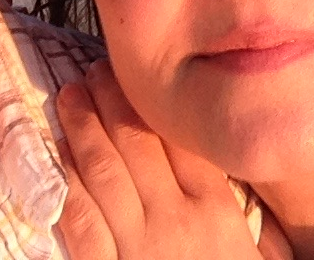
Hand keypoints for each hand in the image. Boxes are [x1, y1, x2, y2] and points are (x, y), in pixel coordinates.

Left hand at [55, 59, 289, 259]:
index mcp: (217, 213)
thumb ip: (254, 222)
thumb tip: (242, 182)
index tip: (133, 75)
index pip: (180, 141)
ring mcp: (139, 250)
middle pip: (136, 145)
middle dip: (109, 102)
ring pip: (103, 174)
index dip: (151, 104)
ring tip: (67, 96)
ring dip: (82, 130)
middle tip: (90, 71)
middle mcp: (176, 222)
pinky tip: (58, 159)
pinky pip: (83, 223)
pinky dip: (68, 186)